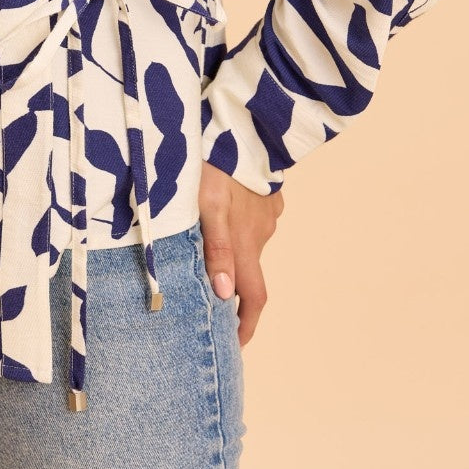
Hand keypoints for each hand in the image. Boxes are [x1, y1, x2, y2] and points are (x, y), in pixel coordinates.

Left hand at [198, 160, 284, 345]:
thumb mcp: (206, 206)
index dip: (246, 326)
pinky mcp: (268, 192)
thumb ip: (216, 249)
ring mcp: (267, 213)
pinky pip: (252, 215)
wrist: (243, 123)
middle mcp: (261, 233)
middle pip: (247, 270)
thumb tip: (224, 294)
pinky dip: (236, 219)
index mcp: (245, 243)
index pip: (253, 298)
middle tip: (207, 291)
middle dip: (231, 286)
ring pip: (247, 240)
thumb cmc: (216, 164)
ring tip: (200, 237)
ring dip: (230, 246)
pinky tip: (221, 206)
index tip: (234, 345)